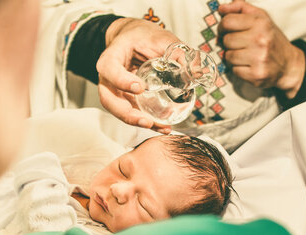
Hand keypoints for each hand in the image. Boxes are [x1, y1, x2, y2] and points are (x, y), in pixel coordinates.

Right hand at [96, 18, 178, 132]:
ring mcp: (116, 91)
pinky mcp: (126, 100)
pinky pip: (132, 113)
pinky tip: (163, 126)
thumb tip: (197, 71)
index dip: (121, 81)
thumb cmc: (142, 37)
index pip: (109, 69)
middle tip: (146, 120)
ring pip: (119, 111)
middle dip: (127, 114)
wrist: (134, 40)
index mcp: (112, 56)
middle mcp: (109, 78)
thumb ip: (177, 51)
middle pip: (108, 100)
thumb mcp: (160, 38)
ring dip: (138, 122)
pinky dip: (147, 122)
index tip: (139, 88)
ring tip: (160, 126)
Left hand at [218, 1, 304, 97]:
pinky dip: (238, 69)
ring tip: (244, 55)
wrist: (289, 64)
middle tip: (239, 45)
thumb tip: (221, 8)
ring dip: (232, 57)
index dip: (222, 26)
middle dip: (229, 43)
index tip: (225, 30)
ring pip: (228, 56)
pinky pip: (234, 70)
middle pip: (226, 40)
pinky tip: (248, 65)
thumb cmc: (271, 39)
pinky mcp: (256, 75)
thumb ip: (241, 8)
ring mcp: (259, 59)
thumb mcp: (261, 18)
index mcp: (261, 23)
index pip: (228, 22)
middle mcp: (261, 40)